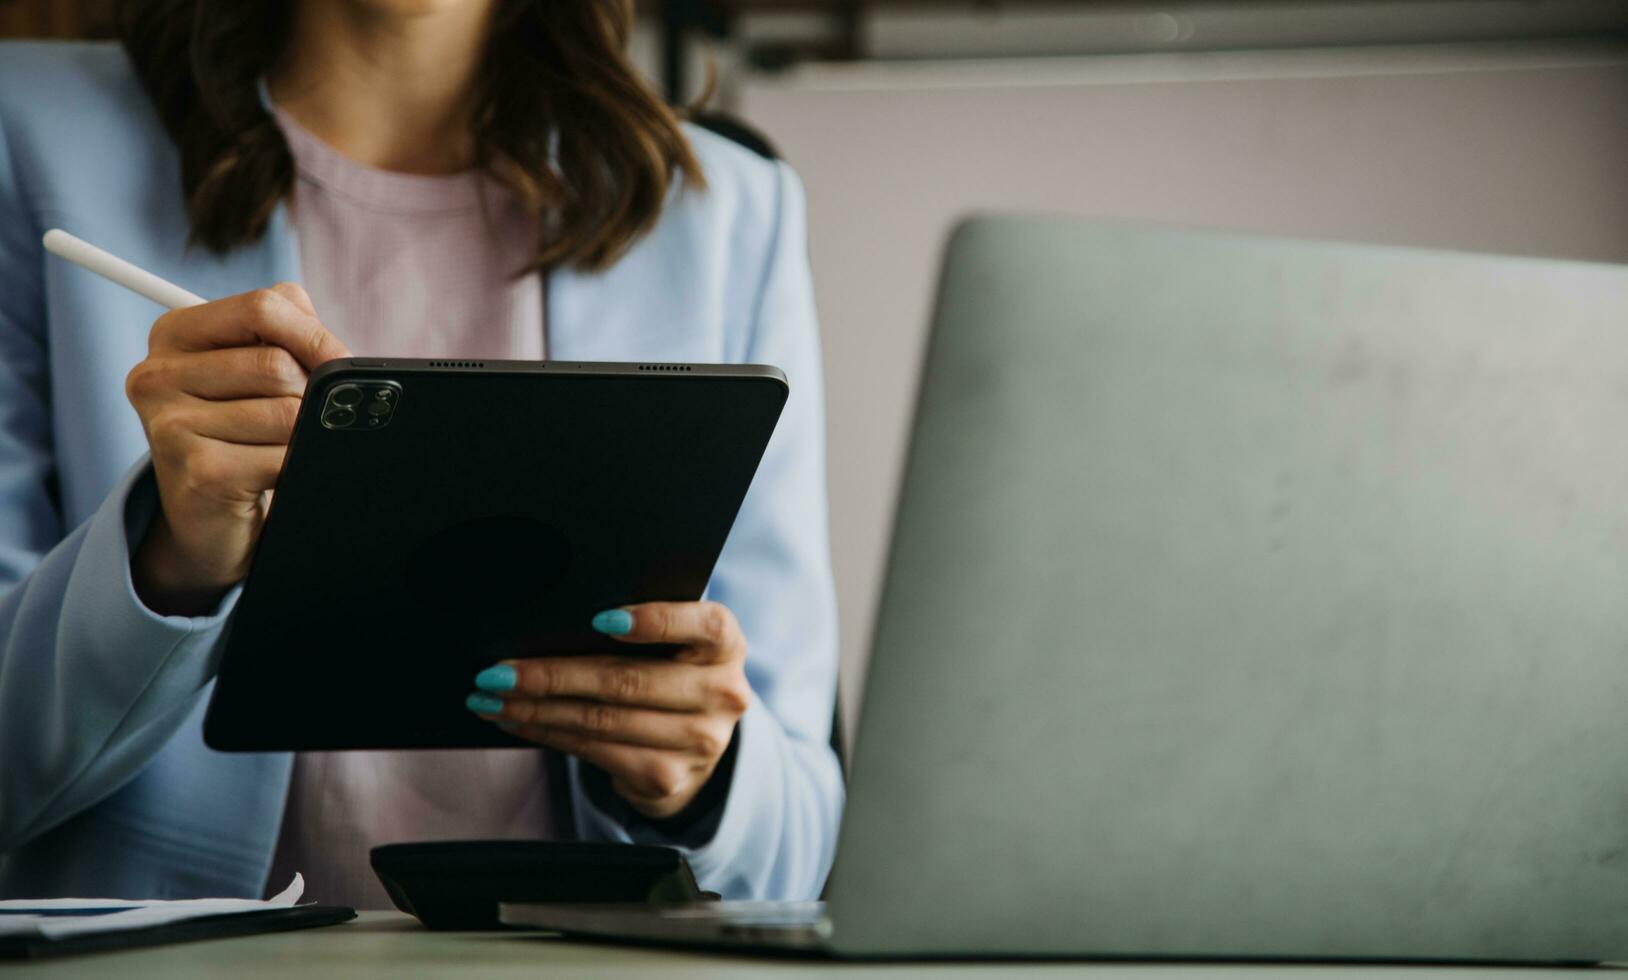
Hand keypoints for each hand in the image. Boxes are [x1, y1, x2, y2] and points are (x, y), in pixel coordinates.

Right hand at [125, 284, 349, 614]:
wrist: (208, 518)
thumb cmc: (241, 433)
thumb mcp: (256, 370)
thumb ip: (290, 334)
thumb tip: (338, 353)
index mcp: (174, 334)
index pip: (263, 306)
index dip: (316, 336)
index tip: (341, 361)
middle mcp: (158, 376)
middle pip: (278, 365)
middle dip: (311, 394)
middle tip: (301, 420)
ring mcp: (170, 425)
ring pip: (287, 412)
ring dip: (304, 435)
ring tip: (278, 448)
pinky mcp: (197, 472)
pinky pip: (284, 456)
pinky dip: (298, 466)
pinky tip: (274, 475)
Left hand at [465, 601, 752, 819]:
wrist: (696, 743)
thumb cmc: (671, 670)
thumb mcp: (675, 643)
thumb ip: (643, 627)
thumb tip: (558, 621)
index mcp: (726, 645)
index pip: (704, 624)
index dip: (656, 620)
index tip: (601, 618)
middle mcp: (722, 694)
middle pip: (630, 681)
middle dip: (554, 674)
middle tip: (498, 669)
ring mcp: (699, 742)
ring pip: (602, 721)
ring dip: (536, 707)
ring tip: (491, 695)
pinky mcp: (668, 778)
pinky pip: (594, 751)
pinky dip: (547, 732)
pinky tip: (516, 719)